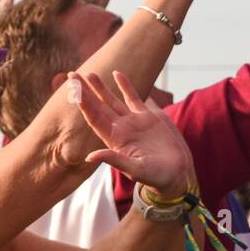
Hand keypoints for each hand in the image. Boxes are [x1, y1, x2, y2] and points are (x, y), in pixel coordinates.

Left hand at [70, 70, 193, 198]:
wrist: (177, 175)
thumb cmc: (156, 177)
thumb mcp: (135, 170)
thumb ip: (114, 160)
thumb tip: (89, 157)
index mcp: (115, 140)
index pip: (94, 118)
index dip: (83, 103)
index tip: (72, 89)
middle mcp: (121, 129)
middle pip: (99, 106)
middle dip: (86, 91)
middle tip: (72, 74)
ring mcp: (134, 122)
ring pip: (113, 100)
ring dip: (101, 87)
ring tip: (90, 73)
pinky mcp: (150, 118)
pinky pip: (134, 98)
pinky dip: (126, 85)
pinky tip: (117, 74)